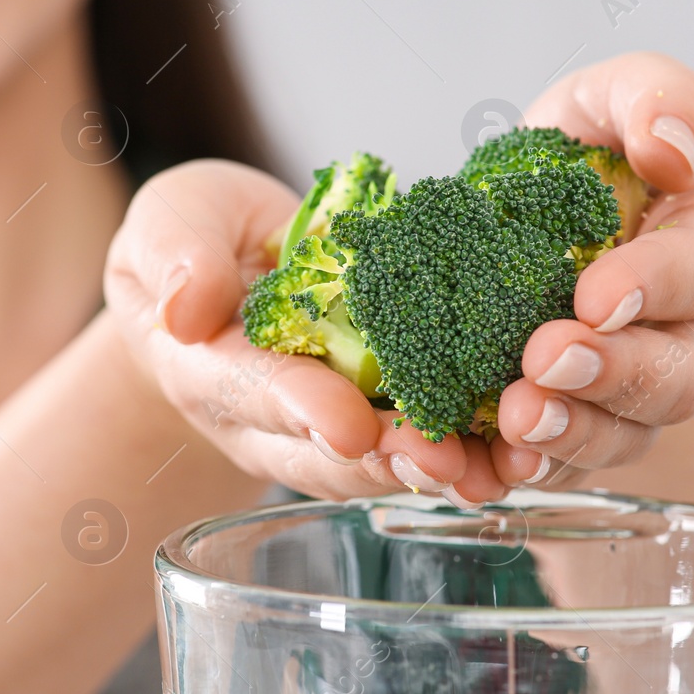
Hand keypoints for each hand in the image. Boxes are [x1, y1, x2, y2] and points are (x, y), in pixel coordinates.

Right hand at [105, 159, 508, 503]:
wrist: (225, 274)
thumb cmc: (196, 241)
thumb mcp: (170, 224)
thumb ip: (175, 255)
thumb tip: (186, 306)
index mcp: (210, 368)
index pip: (253, 392)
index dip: (300, 409)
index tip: (346, 424)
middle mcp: (268, 419)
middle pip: (325, 452)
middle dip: (387, 456)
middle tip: (441, 459)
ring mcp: (325, 425)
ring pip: (379, 463)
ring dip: (440, 469)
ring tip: (496, 469)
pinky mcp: (378, 414)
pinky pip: (421, 440)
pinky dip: (472, 450)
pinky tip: (524, 448)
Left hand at [487, 52, 693, 490]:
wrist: (531, 226)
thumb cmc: (585, 157)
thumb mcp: (612, 100)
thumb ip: (657, 97)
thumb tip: (673, 146)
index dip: (658, 285)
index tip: (595, 295)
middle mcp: (689, 334)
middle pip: (677, 377)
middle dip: (611, 376)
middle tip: (544, 362)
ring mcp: (633, 396)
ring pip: (621, 435)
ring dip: (567, 434)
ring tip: (512, 419)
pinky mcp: (576, 435)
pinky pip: (556, 470)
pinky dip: (512, 474)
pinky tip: (469, 466)